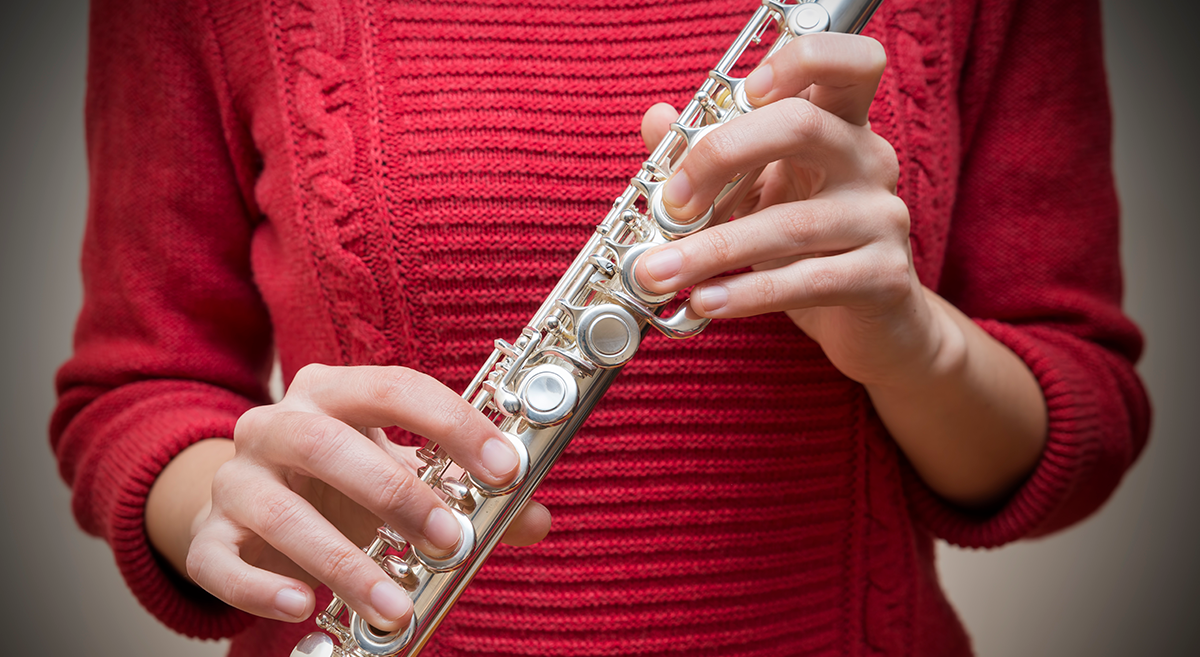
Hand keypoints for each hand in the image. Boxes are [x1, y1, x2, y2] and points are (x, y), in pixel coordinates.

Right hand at [150, 365, 550, 631]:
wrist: (250, 505)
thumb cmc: (341, 483)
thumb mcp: (402, 475)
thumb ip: (465, 493)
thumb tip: (536, 518)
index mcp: (332, 392)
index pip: (394, 386)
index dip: (453, 424)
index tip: (504, 468)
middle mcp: (275, 425)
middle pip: (329, 446)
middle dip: (397, 497)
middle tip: (452, 544)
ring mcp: (234, 479)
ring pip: (282, 515)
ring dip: (345, 565)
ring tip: (396, 608)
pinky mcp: (207, 536)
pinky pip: (223, 563)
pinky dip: (263, 589)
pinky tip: (305, 608)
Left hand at [634, 33, 1046, 507]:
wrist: (876, 327)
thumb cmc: (810, 249)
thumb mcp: (759, 194)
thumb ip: (710, 155)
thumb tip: (655, 118)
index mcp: (842, 126)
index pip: (846, 62)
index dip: (797, 63)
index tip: (744, 92)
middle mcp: (868, 161)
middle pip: (802, 125)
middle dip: (722, 155)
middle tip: (672, 202)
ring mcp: (881, 218)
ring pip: (790, 223)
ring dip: (713, 250)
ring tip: (660, 273)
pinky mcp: (883, 277)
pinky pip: (806, 281)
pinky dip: (747, 292)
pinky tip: (707, 301)